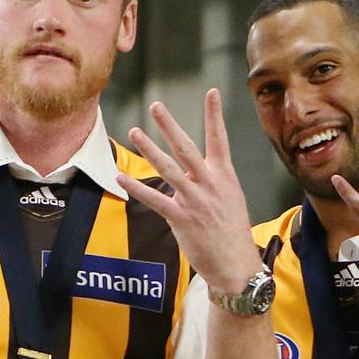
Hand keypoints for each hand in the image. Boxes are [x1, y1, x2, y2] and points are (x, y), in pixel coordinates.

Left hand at [117, 89, 262, 292]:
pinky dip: (137, 188)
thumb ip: (212, 184)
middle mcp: (210, 185)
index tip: (212, 92)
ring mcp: (196, 201)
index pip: (221, 139)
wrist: (236, 266)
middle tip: (156, 106)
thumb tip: (194, 176)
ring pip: (169, 169)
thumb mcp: (230, 202)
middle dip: (170, 126)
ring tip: (135, 132)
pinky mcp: (182, 219)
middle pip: (188, 148)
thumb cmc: (232, 235)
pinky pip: (156, 200)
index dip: (215, 115)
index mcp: (225, 178)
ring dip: (149, 149)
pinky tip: (121, 178)